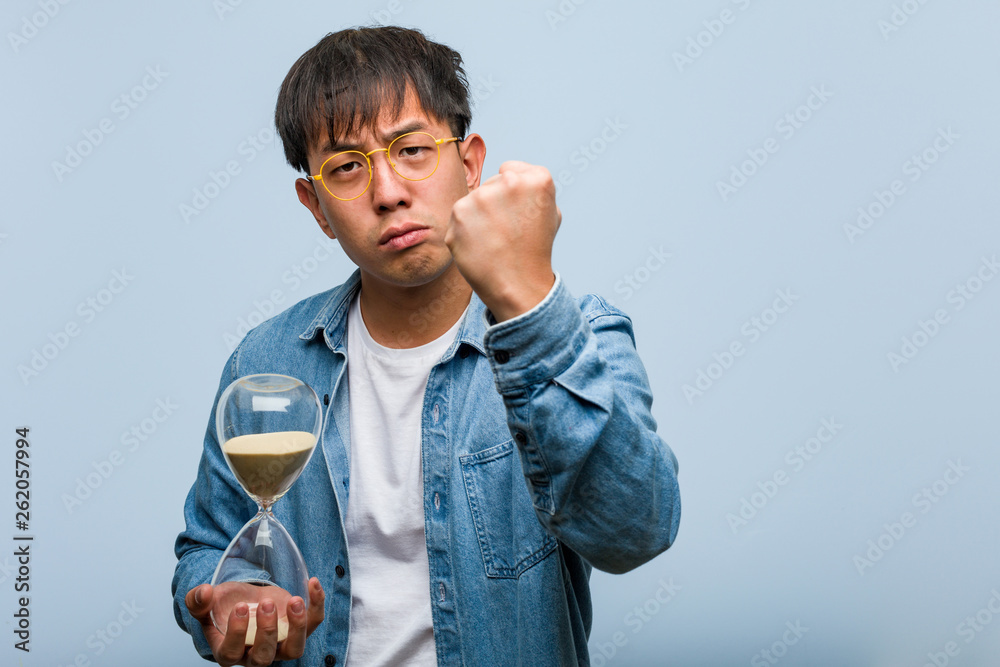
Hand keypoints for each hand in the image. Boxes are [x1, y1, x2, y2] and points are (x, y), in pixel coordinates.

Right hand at [185, 578, 324, 665]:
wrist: (244, 599)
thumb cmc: (224, 606)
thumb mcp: (205, 602)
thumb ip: (197, 600)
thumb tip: (204, 593)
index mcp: (228, 651)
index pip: (231, 653)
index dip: (237, 633)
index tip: (240, 607)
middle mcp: (255, 653)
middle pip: (264, 657)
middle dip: (267, 630)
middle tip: (265, 603)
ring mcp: (280, 644)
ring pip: (295, 650)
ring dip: (297, 627)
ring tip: (294, 600)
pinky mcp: (298, 628)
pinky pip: (313, 622)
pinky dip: (317, 604)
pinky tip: (313, 583)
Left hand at [446, 161, 559, 321]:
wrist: (516, 285)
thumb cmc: (534, 251)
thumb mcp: (551, 213)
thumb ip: (532, 188)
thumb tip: (509, 174)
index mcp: (538, 179)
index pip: (510, 169)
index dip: (512, 194)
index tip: (517, 213)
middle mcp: (510, 182)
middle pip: (491, 183)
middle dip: (495, 203)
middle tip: (506, 231)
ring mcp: (482, 196)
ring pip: (474, 199)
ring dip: (479, 216)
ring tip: (493, 240)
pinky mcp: (459, 211)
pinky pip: (459, 214)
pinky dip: (464, 229)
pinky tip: (479, 245)